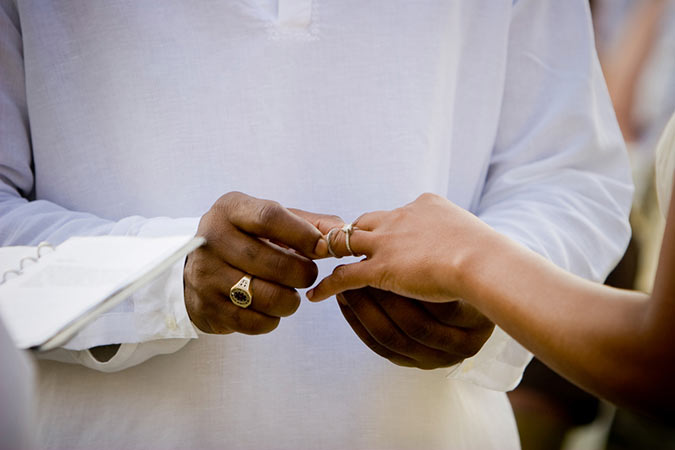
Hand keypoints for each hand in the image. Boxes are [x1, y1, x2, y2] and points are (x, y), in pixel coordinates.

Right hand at [184, 192, 323, 333]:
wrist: (196, 267)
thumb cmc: (247, 239)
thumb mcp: (268, 222)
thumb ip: (308, 224)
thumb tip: (344, 232)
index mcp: (230, 209)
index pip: (269, 217)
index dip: (302, 234)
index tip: (322, 247)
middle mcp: (211, 239)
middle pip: (272, 261)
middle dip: (302, 273)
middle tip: (309, 275)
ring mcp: (206, 275)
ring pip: (266, 296)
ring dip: (290, 300)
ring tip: (291, 294)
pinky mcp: (207, 307)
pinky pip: (255, 321)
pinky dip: (273, 319)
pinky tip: (271, 309)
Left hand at [292, 205, 493, 368]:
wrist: (483, 261)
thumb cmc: (488, 252)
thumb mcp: (471, 232)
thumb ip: (456, 236)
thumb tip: (465, 247)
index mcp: (424, 205)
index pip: (393, 214)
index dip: (383, 227)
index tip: (379, 236)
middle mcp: (400, 217)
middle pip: (364, 222)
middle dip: (351, 233)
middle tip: (335, 242)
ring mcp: (387, 241)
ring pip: (346, 241)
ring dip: (330, 250)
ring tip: (314, 258)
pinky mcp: (381, 268)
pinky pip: (344, 276)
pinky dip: (328, 285)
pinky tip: (316, 295)